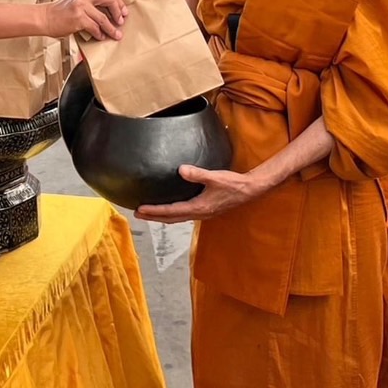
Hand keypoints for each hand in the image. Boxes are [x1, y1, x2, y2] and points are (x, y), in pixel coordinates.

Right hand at [47, 0, 127, 39]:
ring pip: (104, 18)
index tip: (123, 12)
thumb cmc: (62, 11)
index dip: (119, 3)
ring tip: (116, 34)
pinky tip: (100, 37)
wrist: (45, 18)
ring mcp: (81, 5)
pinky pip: (95, 27)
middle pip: (110, 0)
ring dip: (111, 28)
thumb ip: (92, 1)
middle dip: (119, 12)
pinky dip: (99, 33)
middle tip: (121, 22)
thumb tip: (112, 11)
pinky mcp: (78, 18)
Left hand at [136, 165, 267, 222]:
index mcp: (198, 208)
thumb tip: (181, 169)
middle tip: (137, 214)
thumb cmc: (233, 184)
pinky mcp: (206, 210)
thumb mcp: (215, 177)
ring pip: (177, 218)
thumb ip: (197, 174)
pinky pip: (184, 214)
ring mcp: (202, 214)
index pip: (170, 211)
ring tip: (149, 212)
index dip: (154, 211)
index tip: (140, 210)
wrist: (249, 190)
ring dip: (162, 216)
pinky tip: (170, 208)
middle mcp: (198, 214)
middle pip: (171, 218)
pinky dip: (173, 213)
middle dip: (153, 217)